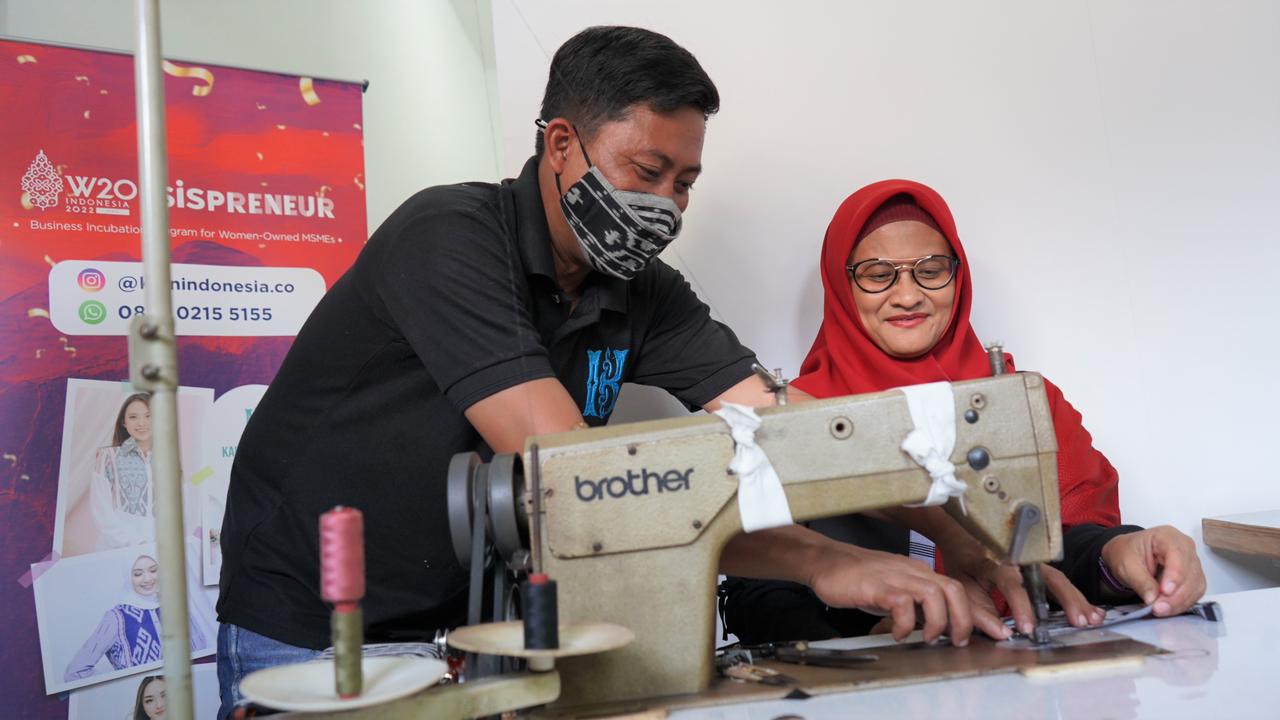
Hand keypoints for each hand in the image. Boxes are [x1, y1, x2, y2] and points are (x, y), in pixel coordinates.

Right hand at [806, 544, 973, 645]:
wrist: (826, 562)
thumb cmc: (858, 578)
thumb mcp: (894, 591)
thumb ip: (915, 606)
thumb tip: (935, 628)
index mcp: (919, 572)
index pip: (957, 589)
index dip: (978, 614)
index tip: (995, 633)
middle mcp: (913, 571)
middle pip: (954, 589)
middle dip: (965, 619)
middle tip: (959, 641)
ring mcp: (896, 576)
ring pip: (935, 594)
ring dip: (939, 621)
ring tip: (930, 638)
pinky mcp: (877, 586)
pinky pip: (902, 603)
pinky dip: (905, 623)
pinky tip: (899, 633)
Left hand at [937, 532, 1103, 638]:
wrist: (963, 536)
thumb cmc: (964, 564)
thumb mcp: (963, 588)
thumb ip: (979, 613)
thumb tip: (1002, 634)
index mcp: (994, 560)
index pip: (1011, 583)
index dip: (1020, 606)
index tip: (1028, 628)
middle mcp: (1019, 557)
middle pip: (1046, 576)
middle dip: (1065, 600)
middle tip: (1077, 622)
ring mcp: (1033, 560)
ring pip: (1059, 578)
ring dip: (1077, 600)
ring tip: (1091, 620)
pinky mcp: (1040, 566)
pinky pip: (1060, 581)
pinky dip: (1076, 597)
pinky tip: (1092, 612)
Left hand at [1101, 525, 1204, 615]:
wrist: (1127, 555)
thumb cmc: (1127, 552)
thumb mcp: (1126, 564)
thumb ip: (1140, 581)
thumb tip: (1153, 598)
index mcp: (1167, 536)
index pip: (1178, 554)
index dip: (1174, 575)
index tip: (1164, 591)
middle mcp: (1184, 548)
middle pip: (1190, 573)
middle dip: (1175, 595)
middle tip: (1158, 608)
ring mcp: (1191, 563)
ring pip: (1195, 586)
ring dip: (1179, 602)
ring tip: (1160, 610)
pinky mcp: (1193, 578)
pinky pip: (1194, 593)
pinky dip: (1182, 604)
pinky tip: (1168, 609)